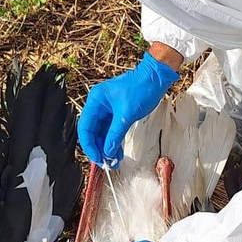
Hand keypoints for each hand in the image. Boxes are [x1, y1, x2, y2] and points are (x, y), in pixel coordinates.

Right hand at [78, 46, 181, 165]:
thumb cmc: (141, 88)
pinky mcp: (116, 113)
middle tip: (106, 163)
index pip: (85, 127)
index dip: (89, 145)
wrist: (155, 78)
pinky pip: (111, 130)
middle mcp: (98, 105)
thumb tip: (107, 152)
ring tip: (113, 161)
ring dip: (106, 147)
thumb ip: (115, 135)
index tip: (97, 158)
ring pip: (102, 133)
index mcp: (95, 101)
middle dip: (98, 148)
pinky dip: (113, 141)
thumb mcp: (126, 115)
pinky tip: (118, 152)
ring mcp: (107, 109)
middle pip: (92, 132)